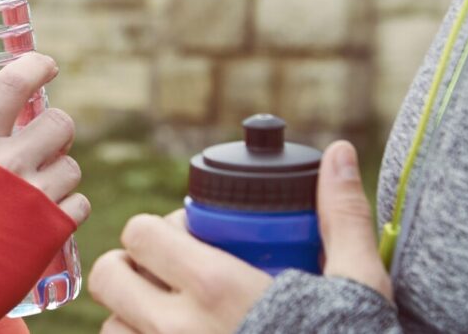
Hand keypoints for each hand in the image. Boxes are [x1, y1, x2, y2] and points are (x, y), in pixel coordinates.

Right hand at [0, 53, 90, 223]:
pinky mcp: (52, 230)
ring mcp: (34, 197)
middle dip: (56, 131)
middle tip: (44, 145)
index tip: (47, 64)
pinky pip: (80, 203)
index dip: (36, 65)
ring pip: (73, 166)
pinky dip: (70, 207)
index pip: (14, 84)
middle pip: (60, 124)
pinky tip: (51, 215)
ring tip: (40, 189)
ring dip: (61, 173)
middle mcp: (9, 163)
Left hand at [89, 141, 392, 332]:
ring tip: (173, 317)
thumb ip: (342, 216)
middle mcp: (177, 330)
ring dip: (132, 317)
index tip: (186, 237)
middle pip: (110, 275)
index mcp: (216, 288)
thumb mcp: (357, 284)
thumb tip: (337, 152)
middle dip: (132, 267)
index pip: (141, 232)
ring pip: (111, 328)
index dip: (158, 229)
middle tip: (170, 274)